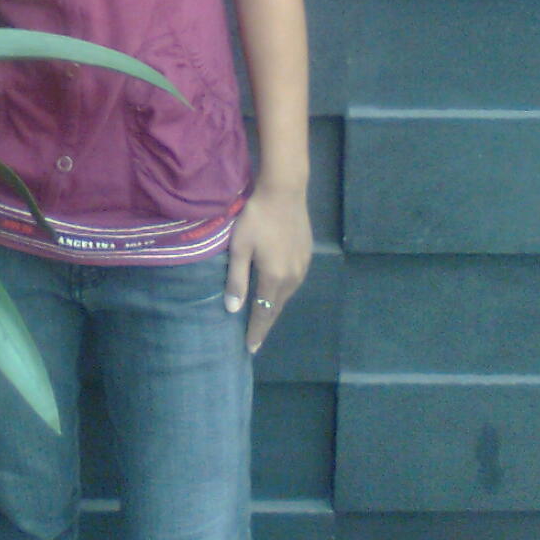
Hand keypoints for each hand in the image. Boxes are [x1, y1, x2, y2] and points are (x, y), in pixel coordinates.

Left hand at [224, 184, 311, 353]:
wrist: (284, 191)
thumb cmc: (256, 217)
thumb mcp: (239, 247)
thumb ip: (236, 280)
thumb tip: (232, 309)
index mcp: (274, 278)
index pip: (264, 313)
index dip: (257, 331)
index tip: (250, 349)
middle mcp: (292, 277)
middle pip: (277, 307)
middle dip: (265, 323)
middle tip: (255, 338)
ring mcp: (303, 266)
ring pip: (286, 295)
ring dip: (274, 307)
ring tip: (263, 317)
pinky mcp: (307, 255)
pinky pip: (293, 282)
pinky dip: (282, 292)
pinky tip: (275, 291)